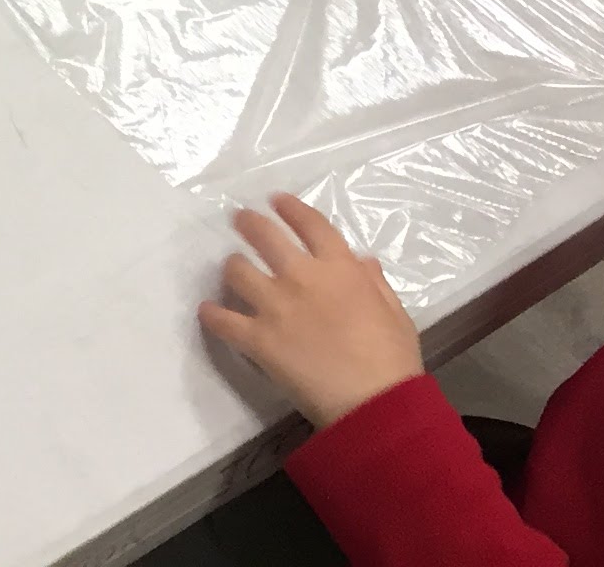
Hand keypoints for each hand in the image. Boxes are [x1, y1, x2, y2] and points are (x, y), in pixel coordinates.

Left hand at [198, 193, 422, 427]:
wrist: (374, 403)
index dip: (290, 208)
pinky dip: (212, 315)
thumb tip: (363, 260)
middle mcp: (301, 277)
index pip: (309, 224)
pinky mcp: (257, 338)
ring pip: (237, 270)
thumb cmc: (393, 360)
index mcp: (340, 268)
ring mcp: (275, 305)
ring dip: (232, 266)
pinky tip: (207, 311)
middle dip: (248, 223)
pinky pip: (223, 320)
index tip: (276, 200)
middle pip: (263, 235)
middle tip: (239, 220)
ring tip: (231, 269)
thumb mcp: (396, 315)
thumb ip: (376, 284)